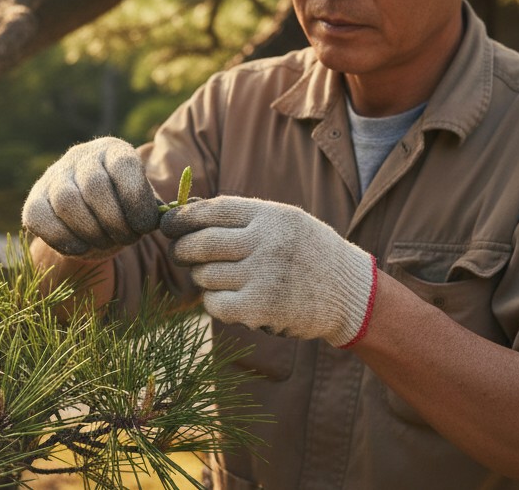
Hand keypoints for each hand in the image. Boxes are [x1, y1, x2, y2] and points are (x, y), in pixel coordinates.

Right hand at [22, 137, 159, 258]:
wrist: (91, 222)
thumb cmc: (124, 210)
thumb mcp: (142, 204)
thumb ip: (153, 210)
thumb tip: (163, 219)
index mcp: (113, 150)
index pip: (123, 165)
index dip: (136, 200)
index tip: (144, 227)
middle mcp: (80, 156)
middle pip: (94, 186)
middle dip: (114, 221)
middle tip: (126, 239)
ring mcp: (53, 176)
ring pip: (66, 201)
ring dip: (91, 231)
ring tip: (106, 243)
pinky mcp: (33, 200)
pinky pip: (40, 218)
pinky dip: (64, 239)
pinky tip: (81, 248)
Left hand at [159, 197, 376, 346]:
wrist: (350, 292)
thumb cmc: (307, 252)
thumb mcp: (283, 220)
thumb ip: (241, 217)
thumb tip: (184, 211)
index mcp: (270, 215)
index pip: (211, 210)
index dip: (183, 217)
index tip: (168, 224)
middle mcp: (266, 242)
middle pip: (201, 243)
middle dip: (182, 249)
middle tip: (180, 254)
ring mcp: (263, 276)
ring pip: (204, 275)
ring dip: (202, 277)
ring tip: (217, 277)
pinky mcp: (261, 308)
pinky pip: (214, 304)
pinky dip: (213, 302)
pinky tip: (226, 298)